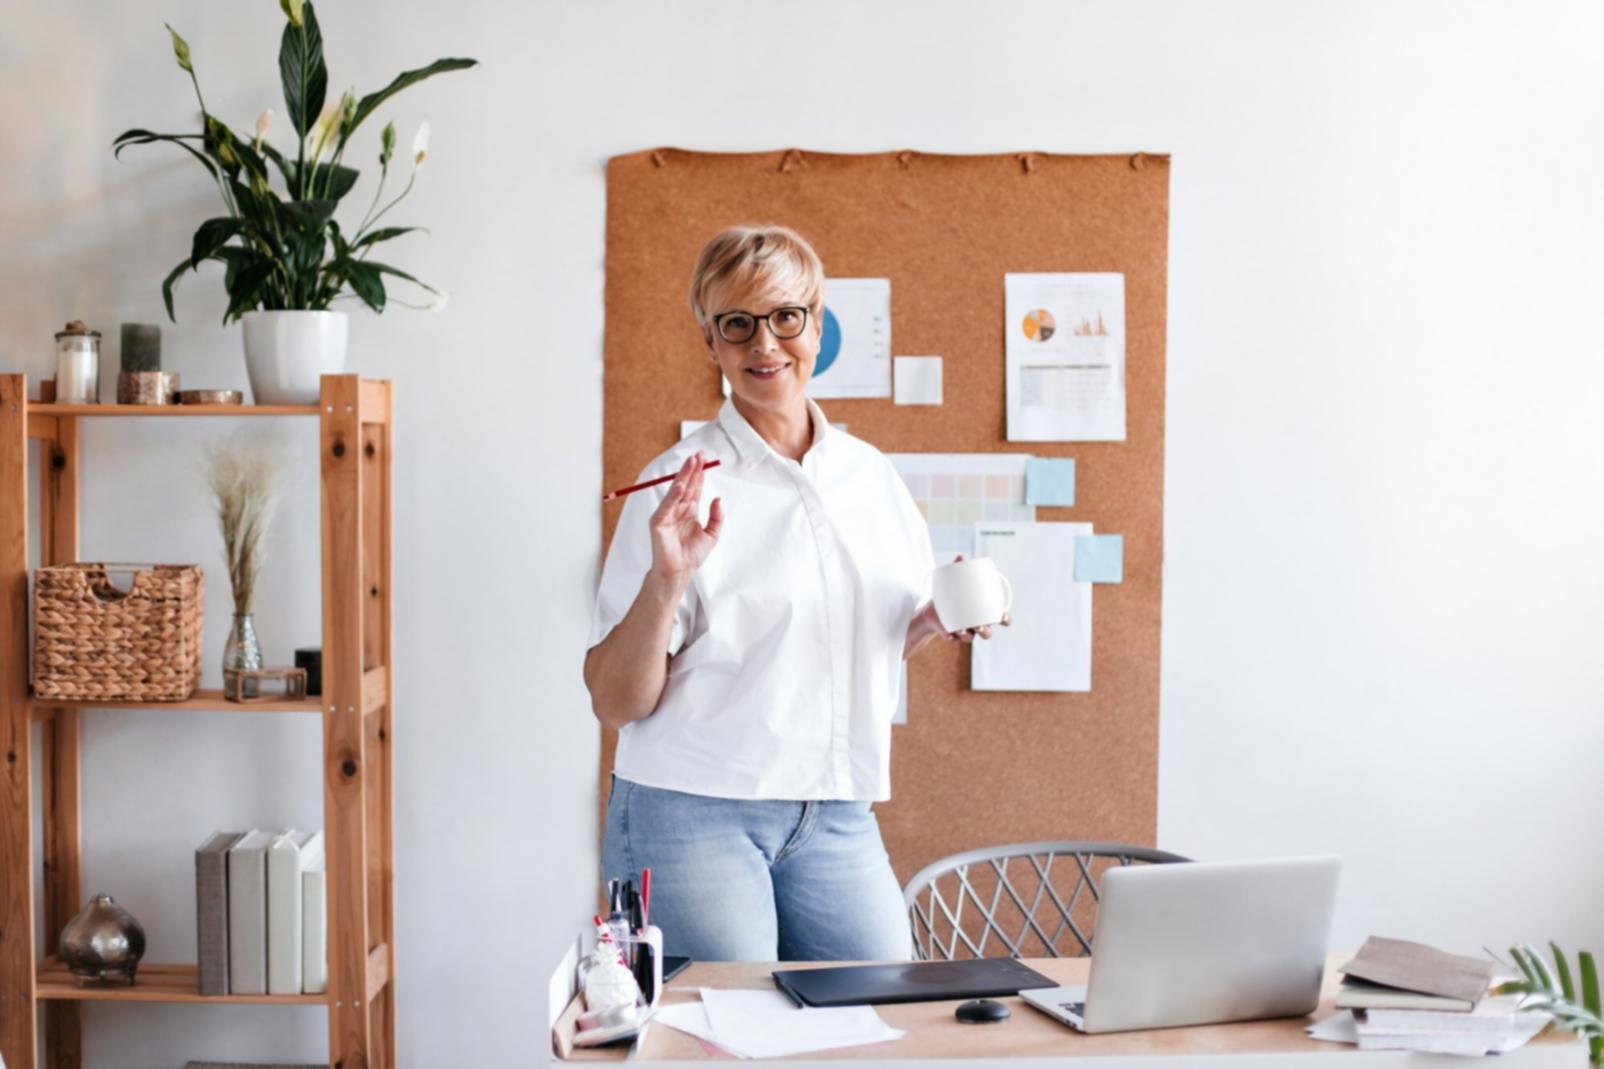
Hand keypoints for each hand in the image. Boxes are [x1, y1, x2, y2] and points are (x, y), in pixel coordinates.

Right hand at [648, 453, 722, 584]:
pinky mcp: (658, 522)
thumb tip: (718, 498)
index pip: (694, 488)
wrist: (680, 572)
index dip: (699, 474)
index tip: (705, 460)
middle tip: (698, 454)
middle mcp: (677, 509)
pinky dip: (674, 495)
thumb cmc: (692, 555)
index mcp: (689, 511)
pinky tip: (682, 485)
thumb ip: (716, 516)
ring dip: (684, 476)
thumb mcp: (712, 534)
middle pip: (685, 485)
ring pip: (677, 491)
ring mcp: (667, 514)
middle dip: (692, 469)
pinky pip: (667, 505)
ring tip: (692, 462)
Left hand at [920, 555, 1012, 644]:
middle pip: (987, 633)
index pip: (1001, 619)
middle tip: (979, 625)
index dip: (1005, 620)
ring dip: (967, 636)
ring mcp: (965, 631)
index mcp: (984, 613)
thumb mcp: (954, 581)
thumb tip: (961, 557)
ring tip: (961, 630)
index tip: (1003, 616)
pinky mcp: (951, 635)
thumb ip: (959, 569)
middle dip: (986, 632)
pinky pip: (954, 639)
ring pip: (970, 638)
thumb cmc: (951, 593)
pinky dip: (951, 637)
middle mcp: (976, 624)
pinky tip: (949, 634)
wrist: (933, 608)